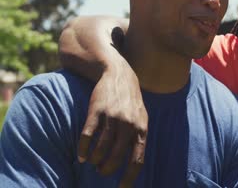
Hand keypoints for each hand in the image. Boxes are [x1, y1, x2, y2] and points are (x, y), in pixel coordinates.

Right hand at [77, 61, 147, 186]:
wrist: (118, 74)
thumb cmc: (130, 101)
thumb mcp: (141, 117)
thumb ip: (138, 137)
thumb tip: (134, 163)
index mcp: (141, 128)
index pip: (137, 159)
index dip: (129, 177)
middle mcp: (128, 125)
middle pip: (117, 158)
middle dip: (107, 169)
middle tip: (102, 172)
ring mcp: (112, 118)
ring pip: (101, 149)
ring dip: (95, 160)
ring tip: (93, 162)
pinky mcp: (97, 111)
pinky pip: (88, 136)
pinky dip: (84, 149)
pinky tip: (82, 155)